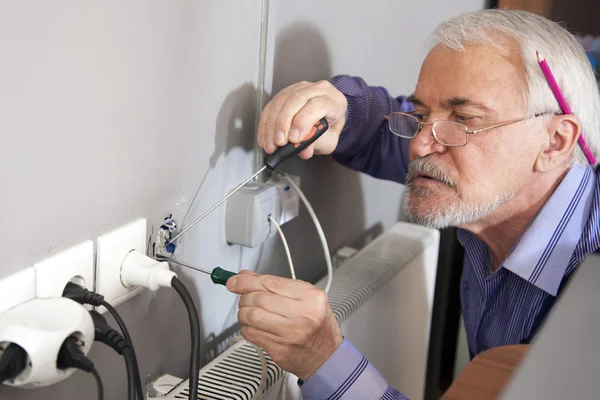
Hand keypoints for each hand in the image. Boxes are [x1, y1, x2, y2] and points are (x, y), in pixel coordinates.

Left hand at [226, 271, 342, 380]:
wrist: (326, 355)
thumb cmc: (315, 324)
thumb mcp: (305, 297)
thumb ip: (276, 285)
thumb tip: (246, 276)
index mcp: (310, 296)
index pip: (270, 283)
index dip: (246, 281)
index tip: (234, 281)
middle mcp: (301, 314)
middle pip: (258, 299)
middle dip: (244, 297)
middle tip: (244, 298)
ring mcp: (290, 334)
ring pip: (251, 316)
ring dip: (243, 313)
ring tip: (249, 312)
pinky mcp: (279, 349)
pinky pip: (251, 334)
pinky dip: (247, 328)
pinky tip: (254, 326)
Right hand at [258, 80, 347, 158]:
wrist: (326, 117)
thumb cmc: (329, 128)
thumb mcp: (328, 141)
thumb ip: (317, 145)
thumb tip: (304, 150)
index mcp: (334, 101)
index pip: (317, 105)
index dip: (303, 122)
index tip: (294, 139)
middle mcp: (318, 90)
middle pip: (296, 100)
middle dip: (283, 123)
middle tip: (279, 142)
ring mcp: (300, 88)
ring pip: (281, 102)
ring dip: (272, 125)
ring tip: (271, 143)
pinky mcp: (286, 92)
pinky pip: (271, 105)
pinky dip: (266, 123)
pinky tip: (265, 137)